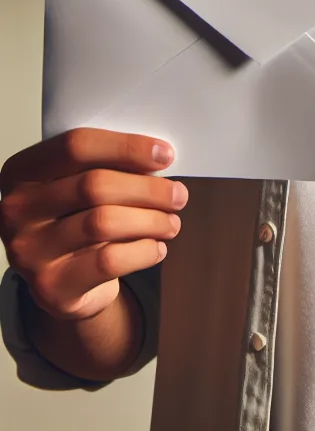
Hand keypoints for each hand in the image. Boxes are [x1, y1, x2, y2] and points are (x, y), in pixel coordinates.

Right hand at [0, 129, 186, 321]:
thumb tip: (161, 158)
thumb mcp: (80, 185)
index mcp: (24, 171)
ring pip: (104, 222)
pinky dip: (143, 251)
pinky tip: (156, 247)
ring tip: (172, 222)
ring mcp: (28, 251)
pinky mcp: (50, 286)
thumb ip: (108, 165)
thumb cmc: (79, 218)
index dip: (127, 147)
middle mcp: (17, 210)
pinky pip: (108, 261)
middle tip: (178, 195)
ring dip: (151, 220)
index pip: (76, 146)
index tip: (166, 155)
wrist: (62, 281)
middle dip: (148, 189)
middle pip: (94, 185)